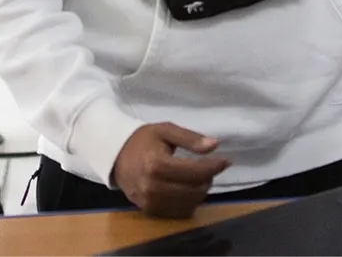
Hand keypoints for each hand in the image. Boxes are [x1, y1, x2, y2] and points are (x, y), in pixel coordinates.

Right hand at [112, 123, 231, 218]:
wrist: (115, 156)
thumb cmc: (143, 140)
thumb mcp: (165, 130)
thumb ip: (190, 138)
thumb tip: (214, 145)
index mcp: (156, 164)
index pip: (195, 171)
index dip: (215, 166)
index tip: (226, 160)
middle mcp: (153, 187)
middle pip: (195, 189)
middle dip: (209, 178)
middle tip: (210, 167)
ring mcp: (151, 202)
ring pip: (190, 203)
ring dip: (201, 190)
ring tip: (199, 177)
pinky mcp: (150, 211)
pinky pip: (180, 211)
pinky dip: (190, 201)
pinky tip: (187, 188)